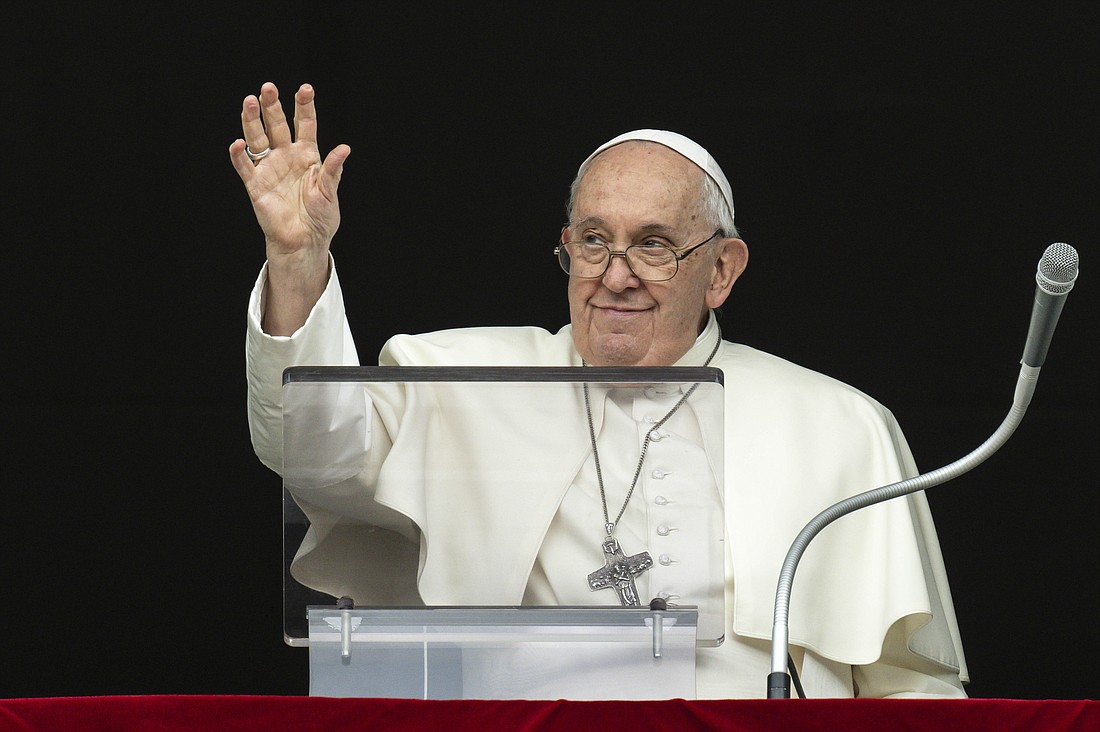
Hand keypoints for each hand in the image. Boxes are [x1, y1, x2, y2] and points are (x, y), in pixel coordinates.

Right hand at [229, 82, 349, 333]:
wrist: (304, 242)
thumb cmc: (320, 218)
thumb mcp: (330, 192)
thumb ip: (333, 170)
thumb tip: (344, 148)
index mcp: (308, 156)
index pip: (306, 125)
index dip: (305, 107)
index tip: (305, 89)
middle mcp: (286, 157)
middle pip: (278, 126)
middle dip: (273, 107)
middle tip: (268, 87)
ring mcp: (270, 169)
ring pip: (258, 139)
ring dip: (253, 121)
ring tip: (250, 101)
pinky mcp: (256, 185)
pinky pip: (245, 167)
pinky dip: (239, 156)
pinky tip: (237, 144)